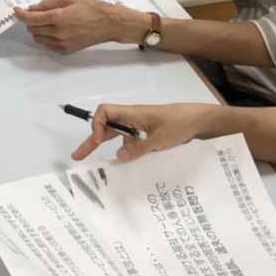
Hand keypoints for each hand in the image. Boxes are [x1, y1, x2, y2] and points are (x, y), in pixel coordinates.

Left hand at [12, 0, 132, 53]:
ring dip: (38, 29)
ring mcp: (62, 43)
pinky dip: (47, 37)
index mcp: (59, 18)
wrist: (109, 24)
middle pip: (32, 29)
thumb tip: (33, 8)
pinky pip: (48, 44)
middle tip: (38, 12)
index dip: (21, 14)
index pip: (31, 19)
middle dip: (31, 20)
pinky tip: (56, 29)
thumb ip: (49, 4)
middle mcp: (59, 33)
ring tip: (49, 21)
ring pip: (38, 38)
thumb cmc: (92, 8)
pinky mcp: (66, 50)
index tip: (17, 10)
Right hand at [71, 101, 212, 163]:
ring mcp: (138, 127)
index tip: (100, 141)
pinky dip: (125, 152)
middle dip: (91, 140)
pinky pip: (129, 142)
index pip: (105, 112)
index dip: (97, 125)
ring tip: (98, 162)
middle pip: (105, 126)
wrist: (197, 121)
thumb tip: (118, 157)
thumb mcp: (159, 138)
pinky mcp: (145, 135)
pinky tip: (126, 163)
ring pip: (116, 136)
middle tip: (78, 155)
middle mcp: (131, 119)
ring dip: (107, 147)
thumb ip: (139, 147)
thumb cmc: (178, 124)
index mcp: (132, 114)